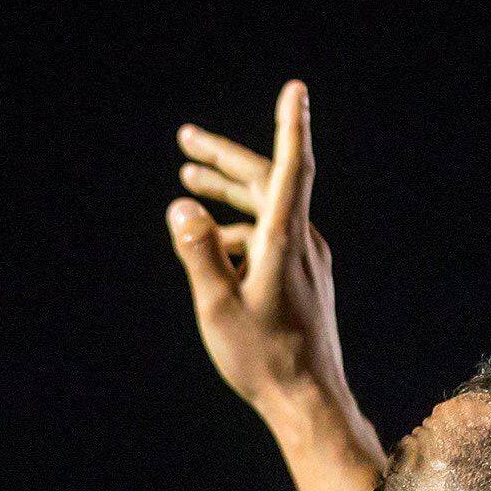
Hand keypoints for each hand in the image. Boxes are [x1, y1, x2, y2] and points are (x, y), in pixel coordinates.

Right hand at [166, 80, 345, 415]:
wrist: (308, 401)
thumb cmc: (263, 358)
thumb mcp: (217, 307)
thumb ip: (198, 252)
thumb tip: (181, 206)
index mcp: (284, 242)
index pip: (291, 168)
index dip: (291, 125)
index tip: (295, 89)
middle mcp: (302, 243)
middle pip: (268, 181)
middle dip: (225, 158)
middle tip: (186, 139)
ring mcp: (306, 260)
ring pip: (267, 208)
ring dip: (228, 191)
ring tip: (188, 177)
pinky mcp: (303, 278)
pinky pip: (269, 236)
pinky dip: (238, 228)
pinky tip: (211, 243)